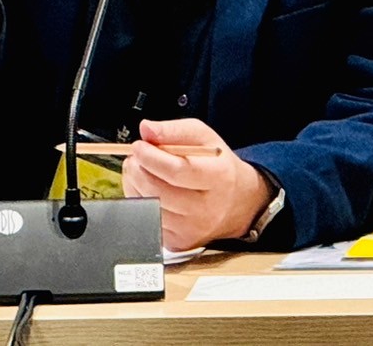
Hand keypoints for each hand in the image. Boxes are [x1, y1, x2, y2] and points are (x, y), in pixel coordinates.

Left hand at [121, 118, 270, 250]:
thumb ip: (174, 130)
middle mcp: (207, 209)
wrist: (237, 202)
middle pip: (158, 191)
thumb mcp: (203, 137)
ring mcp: (192, 230)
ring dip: (135, 185)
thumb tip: (146, 129)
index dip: (152, 158)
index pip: (178, 171)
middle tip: (135, 157)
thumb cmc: (217, 165)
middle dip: (137, 170)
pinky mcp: (178, 243)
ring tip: (141, 171)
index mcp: (218, 177)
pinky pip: (147, 220)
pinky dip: (139, 201)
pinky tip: (147, 189)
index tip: (138, 146)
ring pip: (147, 207)